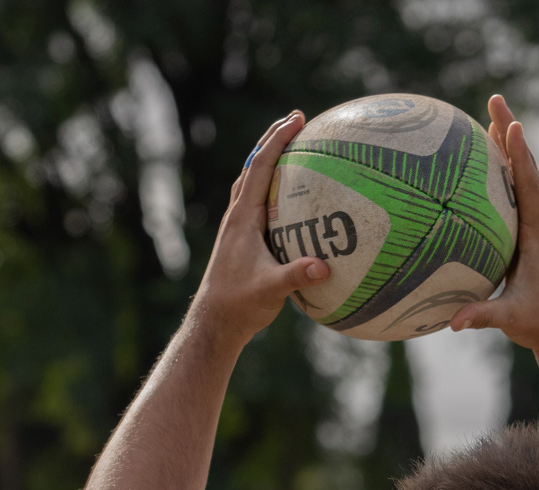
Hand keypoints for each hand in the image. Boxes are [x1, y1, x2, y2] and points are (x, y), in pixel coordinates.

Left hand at [191, 112, 331, 346]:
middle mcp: (238, 216)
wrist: (215, 321)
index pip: (259, 168)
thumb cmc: (240, 305)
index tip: (297, 120)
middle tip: (296, 119)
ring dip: (269, 160)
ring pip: (253, 181)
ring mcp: (239, 226)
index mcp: (243, 218)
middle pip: (253, 165)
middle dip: (273, 139)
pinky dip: (272, 186)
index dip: (277, 141)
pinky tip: (290, 193)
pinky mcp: (243, 239)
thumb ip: (296, 276)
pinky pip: (259, 201)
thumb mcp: (271, 291)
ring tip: (292, 146)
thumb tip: (324, 266)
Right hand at [449, 95, 538, 351]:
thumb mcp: (512, 320)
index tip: (513, 126)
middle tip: (495, 99)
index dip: (521, 157)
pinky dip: (501, 166)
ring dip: (507, 143)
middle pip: (526, 167)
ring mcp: (536, 222)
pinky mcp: (528, 228)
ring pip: (521, 174)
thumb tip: (454, 322)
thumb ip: (483, 316)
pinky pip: (514, 189)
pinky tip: (481, 155)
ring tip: (488, 113)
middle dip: (510, 132)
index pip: (530, 188)